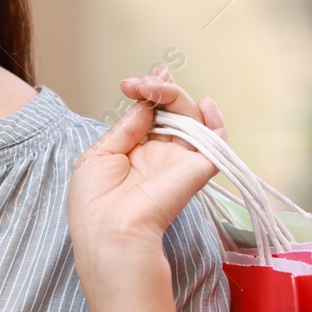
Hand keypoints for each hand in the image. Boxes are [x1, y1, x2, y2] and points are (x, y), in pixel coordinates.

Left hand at [69, 65, 225, 251]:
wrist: (110, 230)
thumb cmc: (95, 200)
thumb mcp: (99, 155)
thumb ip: (125, 127)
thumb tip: (143, 102)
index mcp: (134, 153)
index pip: (150, 116)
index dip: (149, 95)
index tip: (136, 82)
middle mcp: (159, 155)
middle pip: (171, 112)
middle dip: (157, 90)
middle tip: (138, 83)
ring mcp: (180, 160)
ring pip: (190, 118)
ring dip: (174, 96)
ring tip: (155, 86)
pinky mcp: (198, 168)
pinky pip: (217, 140)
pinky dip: (216, 120)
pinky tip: (205, 102)